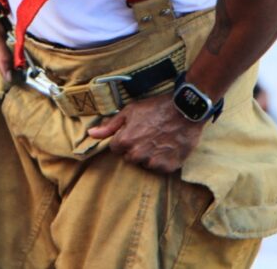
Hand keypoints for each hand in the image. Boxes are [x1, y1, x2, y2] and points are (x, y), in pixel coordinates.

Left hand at [87, 94, 205, 173]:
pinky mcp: (168, 166)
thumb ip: (109, 126)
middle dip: (136, 148)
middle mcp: (137, 154)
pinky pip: (159, 168)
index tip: (135, 131)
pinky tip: (168, 146)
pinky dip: (163, 160)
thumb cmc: (156, 108)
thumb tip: (91, 134)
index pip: (116, 148)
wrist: (185, 109)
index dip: (125, 138)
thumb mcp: (130, 110)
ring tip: (160, 139)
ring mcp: (153, 162)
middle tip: (148, 135)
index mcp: (125, 141)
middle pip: (129, 157)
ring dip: (149, 155)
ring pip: (144, 163)